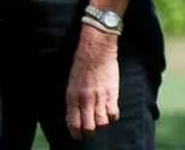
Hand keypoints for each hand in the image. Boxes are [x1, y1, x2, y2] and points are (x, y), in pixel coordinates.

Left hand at [66, 25, 120, 139]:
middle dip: (89, 132)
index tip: (78, 135)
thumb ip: (74, 98)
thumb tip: (75, 114)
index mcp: (71, 96)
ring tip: (99, 119)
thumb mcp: (71, 81)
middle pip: (88, 128)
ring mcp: (99, 97)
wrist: (95, 48)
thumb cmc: (81, 63)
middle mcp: (84, 99)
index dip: (76, 133)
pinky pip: (114, 114)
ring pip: (102, 123)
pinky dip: (112, 116)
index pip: (73, 123)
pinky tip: (109, 110)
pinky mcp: (112, 93)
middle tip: (90, 131)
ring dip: (101, 124)